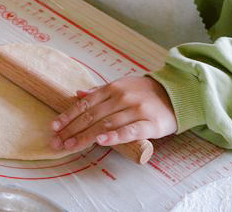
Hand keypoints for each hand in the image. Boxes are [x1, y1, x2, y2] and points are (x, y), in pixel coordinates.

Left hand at [50, 75, 176, 149]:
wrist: (176, 94)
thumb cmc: (145, 92)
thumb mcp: (121, 86)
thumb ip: (100, 92)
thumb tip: (77, 94)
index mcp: (112, 88)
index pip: (85, 104)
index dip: (68, 116)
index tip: (54, 127)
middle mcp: (122, 98)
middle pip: (92, 116)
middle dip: (72, 130)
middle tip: (58, 142)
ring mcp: (136, 109)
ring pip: (106, 124)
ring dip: (86, 136)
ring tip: (71, 146)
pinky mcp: (150, 123)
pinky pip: (130, 130)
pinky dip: (115, 136)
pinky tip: (101, 141)